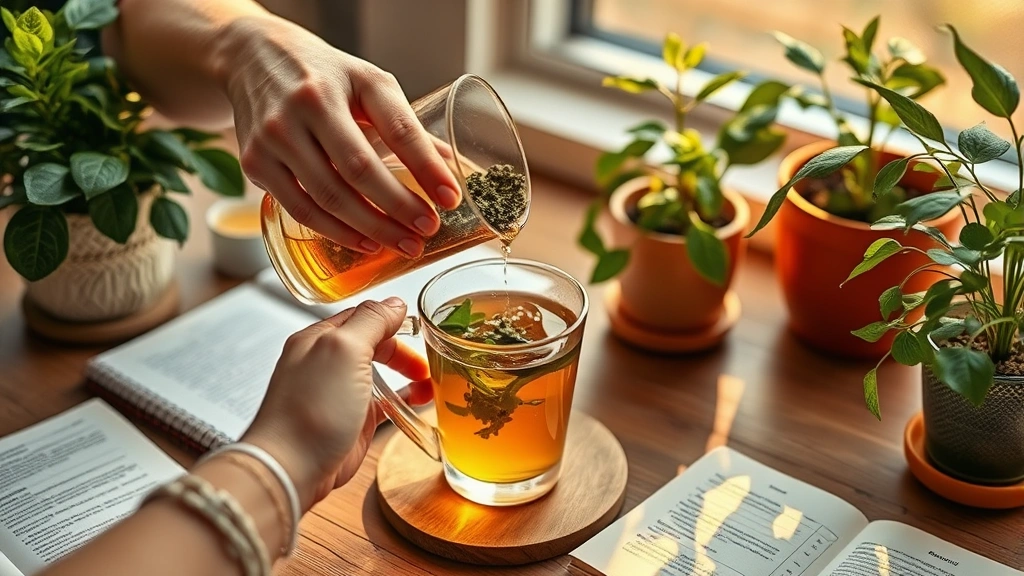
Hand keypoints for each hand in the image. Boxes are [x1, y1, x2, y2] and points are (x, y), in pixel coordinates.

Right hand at [221, 16, 461, 256]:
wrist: (251, 58)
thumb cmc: (323, 75)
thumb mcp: (368, 83)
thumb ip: (404, 124)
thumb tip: (448, 166)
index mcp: (350, 80)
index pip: (398, 129)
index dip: (427, 167)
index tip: (451, 198)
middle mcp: (308, 104)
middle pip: (360, 170)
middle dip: (400, 208)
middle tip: (427, 230)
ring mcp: (276, 134)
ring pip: (330, 196)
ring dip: (372, 228)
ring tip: (403, 244)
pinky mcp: (255, 161)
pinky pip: (301, 208)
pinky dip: (336, 232)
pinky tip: (363, 242)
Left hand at [242, 298, 431, 510]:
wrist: (291, 467)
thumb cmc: (310, 409)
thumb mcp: (344, 350)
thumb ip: (371, 321)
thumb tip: (394, 303)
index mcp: (320, 339)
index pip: (362, 316)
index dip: (391, 320)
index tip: (419, 326)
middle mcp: (327, 363)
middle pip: (373, 345)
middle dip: (402, 350)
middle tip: (425, 360)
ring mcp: (338, 394)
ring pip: (380, 374)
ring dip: (407, 374)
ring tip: (429, 380)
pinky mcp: (350, 422)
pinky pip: (383, 404)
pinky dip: (404, 400)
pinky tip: (419, 401)